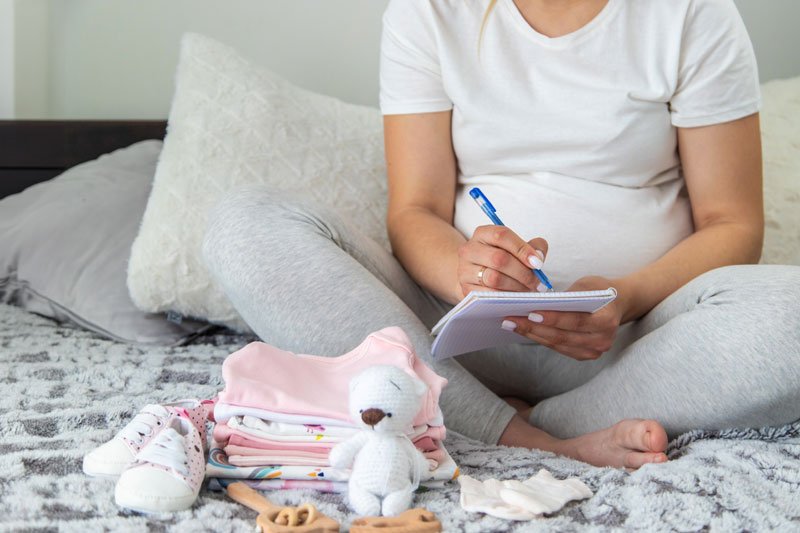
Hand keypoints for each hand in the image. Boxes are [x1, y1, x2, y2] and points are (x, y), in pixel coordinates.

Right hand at [456, 225, 548, 298]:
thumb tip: (538, 256)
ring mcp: (465, 270)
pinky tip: (517, 297)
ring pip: (494, 278)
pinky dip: (507, 297)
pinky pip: (489, 295)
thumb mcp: (515, 248)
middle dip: (523, 273)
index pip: (502, 235)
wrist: (476, 275)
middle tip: (538, 283)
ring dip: (517, 287)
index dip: (522, 249)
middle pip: (499, 259)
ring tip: (529, 291)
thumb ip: (532, 247)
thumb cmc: (500, 259)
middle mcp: (469, 249)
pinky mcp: (465, 288)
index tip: (538, 263)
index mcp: (482, 233)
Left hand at [502, 275, 625, 360]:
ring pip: (556, 344)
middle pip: (562, 336)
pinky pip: (557, 348)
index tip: (530, 312)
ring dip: (531, 334)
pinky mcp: (583, 355)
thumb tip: (537, 303)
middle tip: (509, 319)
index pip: (575, 321)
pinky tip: (523, 330)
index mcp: (607, 321)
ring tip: (510, 324)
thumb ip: (568, 296)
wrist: (617, 305)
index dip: (552, 318)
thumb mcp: (587, 286)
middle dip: (533, 327)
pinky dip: (539, 338)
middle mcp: (602, 340)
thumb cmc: (600, 291)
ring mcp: (593, 351)